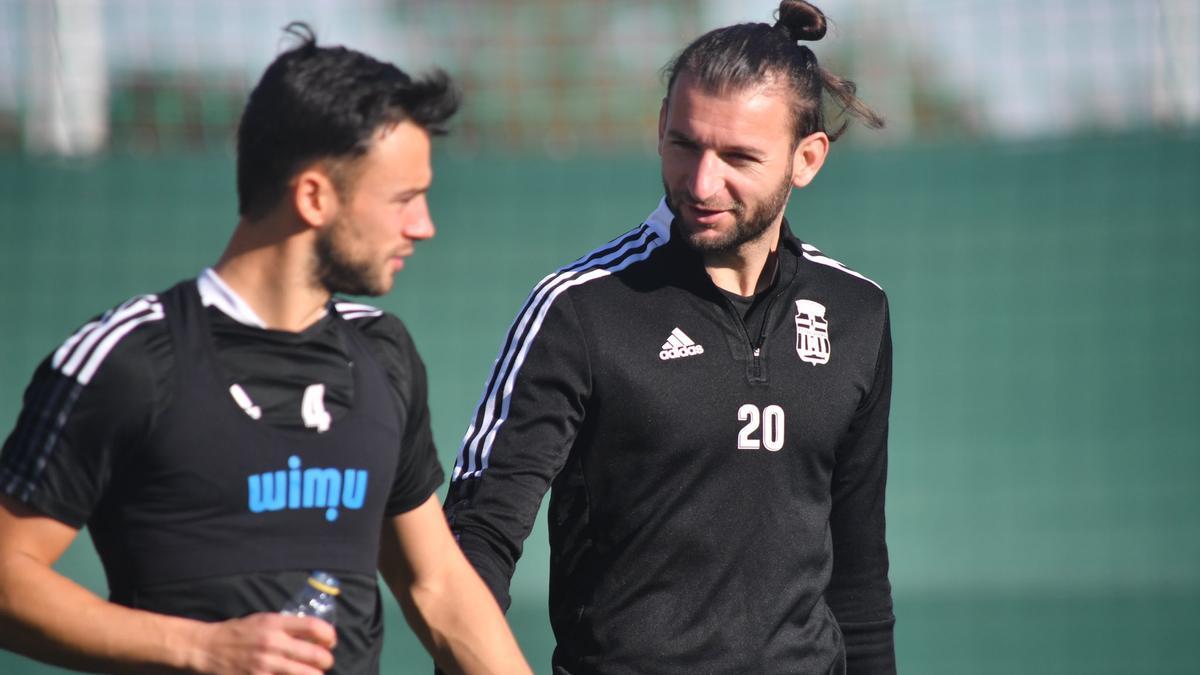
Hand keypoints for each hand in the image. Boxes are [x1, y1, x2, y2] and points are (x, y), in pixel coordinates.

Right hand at [187, 612, 335, 673]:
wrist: (207, 647)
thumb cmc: (239, 632)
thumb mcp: (264, 620)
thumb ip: (288, 626)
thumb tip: (316, 633)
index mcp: (276, 624)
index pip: (314, 627)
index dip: (329, 635)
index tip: (331, 641)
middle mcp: (273, 643)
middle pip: (316, 655)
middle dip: (327, 661)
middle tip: (325, 662)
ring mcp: (265, 665)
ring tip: (314, 673)